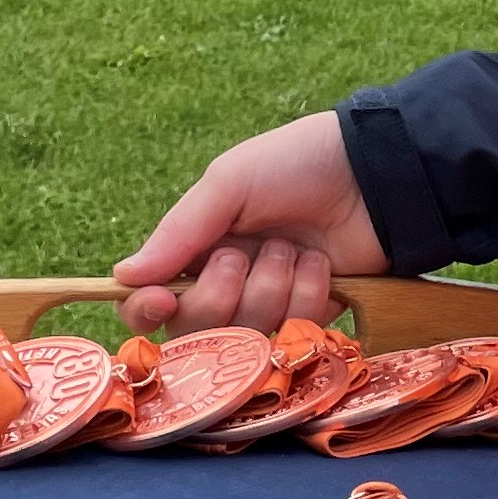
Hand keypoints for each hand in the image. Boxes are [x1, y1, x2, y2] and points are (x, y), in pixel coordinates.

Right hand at [110, 111, 387, 335]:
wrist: (375, 172)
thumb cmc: (297, 164)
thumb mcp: (230, 183)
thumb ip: (178, 232)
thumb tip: (122, 277)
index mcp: (196, 249)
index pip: (150, 302)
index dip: (148, 311)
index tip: (163, 301)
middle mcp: (227, 283)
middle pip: (195, 330)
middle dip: (220, 295)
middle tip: (242, 255)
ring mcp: (271, 303)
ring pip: (247, 335)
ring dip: (271, 287)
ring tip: (294, 248)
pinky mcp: (314, 317)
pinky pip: (293, 332)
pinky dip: (308, 295)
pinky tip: (322, 264)